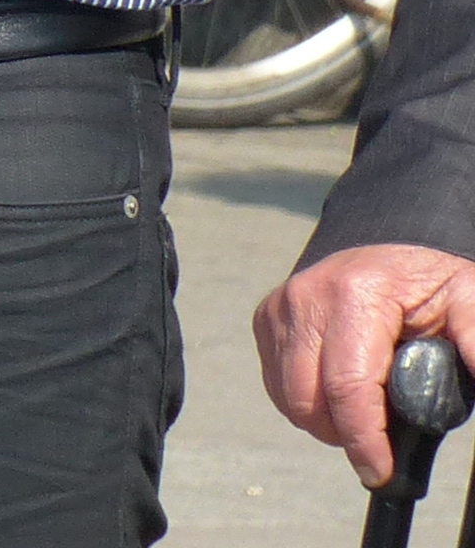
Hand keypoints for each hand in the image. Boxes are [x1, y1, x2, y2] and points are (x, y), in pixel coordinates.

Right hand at [256, 243, 474, 485]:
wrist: (394, 250)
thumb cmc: (435, 284)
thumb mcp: (470, 306)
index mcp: (356, 294)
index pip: (348, 385)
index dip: (364, 439)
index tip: (380, 472)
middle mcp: (307, 296)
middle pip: (306, 398)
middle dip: (342, 435)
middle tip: (377, 445)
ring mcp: (281, 305)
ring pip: (286, 395)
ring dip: (322, 420)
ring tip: (361, 416)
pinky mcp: (268, 316)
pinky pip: (275, 381)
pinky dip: (304, 399)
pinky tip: (336, 392)